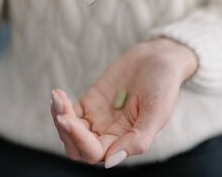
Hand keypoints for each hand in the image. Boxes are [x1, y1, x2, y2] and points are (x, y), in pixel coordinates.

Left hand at [51, 38, 197, 167]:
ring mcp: (98, 118)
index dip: (79, 140)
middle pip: (77, 146)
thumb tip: (110, 162)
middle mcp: (109, 134)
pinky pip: (69, 110)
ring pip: (70, 130)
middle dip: (65, 131)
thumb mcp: (157, 112)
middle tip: (61, 110)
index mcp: (125, 141)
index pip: (95, 152)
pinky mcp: (91, 101)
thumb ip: (138, 140)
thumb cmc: (164, 85)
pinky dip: (61, 105)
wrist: (159, 59)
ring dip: (59, 116)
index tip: (68, 119)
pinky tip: (58, 94)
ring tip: (57, 97)